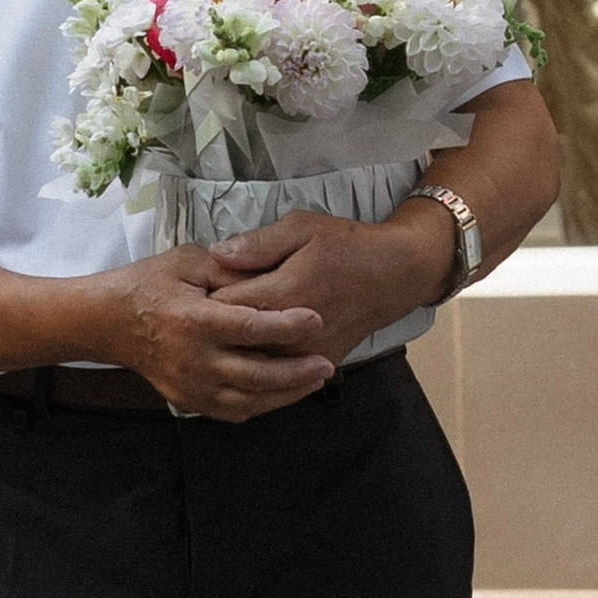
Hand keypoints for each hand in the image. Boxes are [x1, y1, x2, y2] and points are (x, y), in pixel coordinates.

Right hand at [95, 243, 335, 420]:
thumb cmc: (147, 284)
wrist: (105, 321)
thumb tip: (268, 273)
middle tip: (326, 364)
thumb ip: (228, 268)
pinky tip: (282, 393)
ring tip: (313, 380)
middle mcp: (193, 358)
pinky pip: (232, 411)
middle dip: (297, 371)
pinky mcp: (187, 399)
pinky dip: (261, 405)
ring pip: (249, 399)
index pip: (251, 327)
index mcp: (194, 319)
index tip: (315, 319)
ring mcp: (189, 384)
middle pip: (257, 373)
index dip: (287, 325)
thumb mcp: (185, 261)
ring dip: (286, 394)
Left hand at [205, 201, 456, 370]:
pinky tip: (257, 339)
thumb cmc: (348, 245)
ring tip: (232, 323)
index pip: (223, 306)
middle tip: (211, 307)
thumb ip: (257, 244)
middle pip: (234, 339)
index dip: (206, 295)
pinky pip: (279, 369)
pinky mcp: (321, 364)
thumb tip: (217, 253)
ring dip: (239, 344)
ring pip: (254, 360)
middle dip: (218, 324)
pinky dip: (264, 356)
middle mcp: (295, 333)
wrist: (397, 274)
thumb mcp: (301, 228)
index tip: (201, 285)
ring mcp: (309, 354)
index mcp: (285, 294)